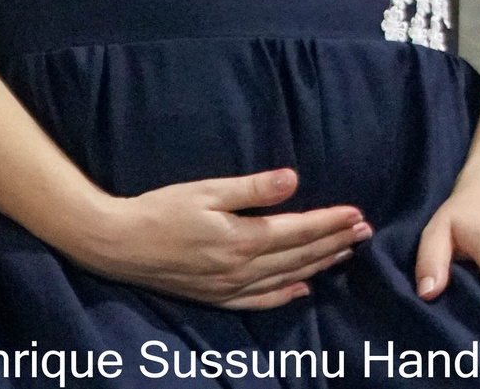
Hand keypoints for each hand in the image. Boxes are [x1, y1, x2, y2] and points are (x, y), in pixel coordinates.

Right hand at [63, 168, 369, 309]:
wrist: (114, 243)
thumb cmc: (160, 209)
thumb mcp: (207, 190)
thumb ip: (253, 188)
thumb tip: (294, 179)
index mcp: (242, 239)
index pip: (300, 231)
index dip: (331, 223)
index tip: (358, 214)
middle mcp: (241, 268)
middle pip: (300, 256)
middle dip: (335, 243)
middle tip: (365, 232)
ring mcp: (228, 286)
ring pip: (286, 278)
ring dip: (319, 265)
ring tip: (346, 253)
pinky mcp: (213, 296)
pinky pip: (258, 300)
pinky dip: (284, 295)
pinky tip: (302, 290)